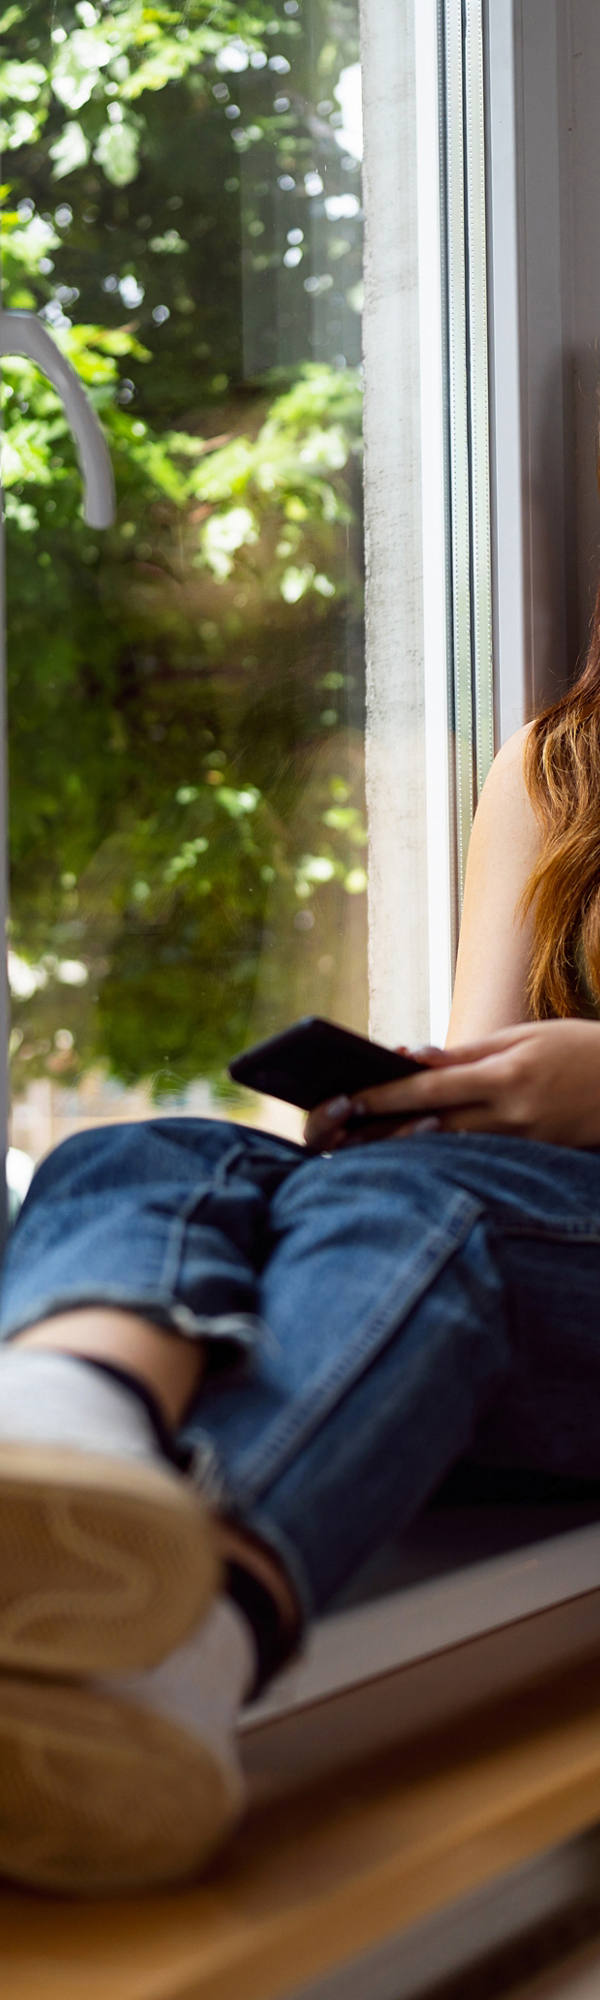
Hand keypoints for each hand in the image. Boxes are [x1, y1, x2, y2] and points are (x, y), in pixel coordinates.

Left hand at [303, 1020, 599, 1152]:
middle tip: (338, 1134)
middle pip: (432, 1127)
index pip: (431, 1088)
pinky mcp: (532, 1160)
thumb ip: (468, 1055)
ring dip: (406, 1148)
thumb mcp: (524, 1038)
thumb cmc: (578, 1050)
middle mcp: (511, 1116)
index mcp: (506, 1077)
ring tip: (362, 1146)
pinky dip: (444, 1154)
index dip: (385, 1095)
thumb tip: (415, 1060)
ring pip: (451, 1149)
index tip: (348, 1098)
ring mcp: (522, 1143)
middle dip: (382, 1131)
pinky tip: (415, 1154)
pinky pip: (477, 1158)